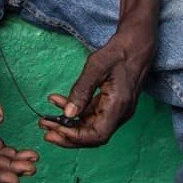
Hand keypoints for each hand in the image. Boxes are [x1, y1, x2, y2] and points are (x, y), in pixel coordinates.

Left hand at [41, 26, 154, 149]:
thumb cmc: (118, 53)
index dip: (75, 137)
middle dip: (68, 136)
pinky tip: (57, 102)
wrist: (136, 45)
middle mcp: (119, 114)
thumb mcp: (96, 67)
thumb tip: (68, 114)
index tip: (55, 130)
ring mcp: (116, 111)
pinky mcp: (111, 106)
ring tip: (46, 120)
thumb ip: (81, 91)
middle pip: (92, 136)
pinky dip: (75, 112)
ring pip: (90, 127)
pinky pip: (91, 115)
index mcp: (118, 106)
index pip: (97, 135)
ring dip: (68, 125)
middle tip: (46, 132)